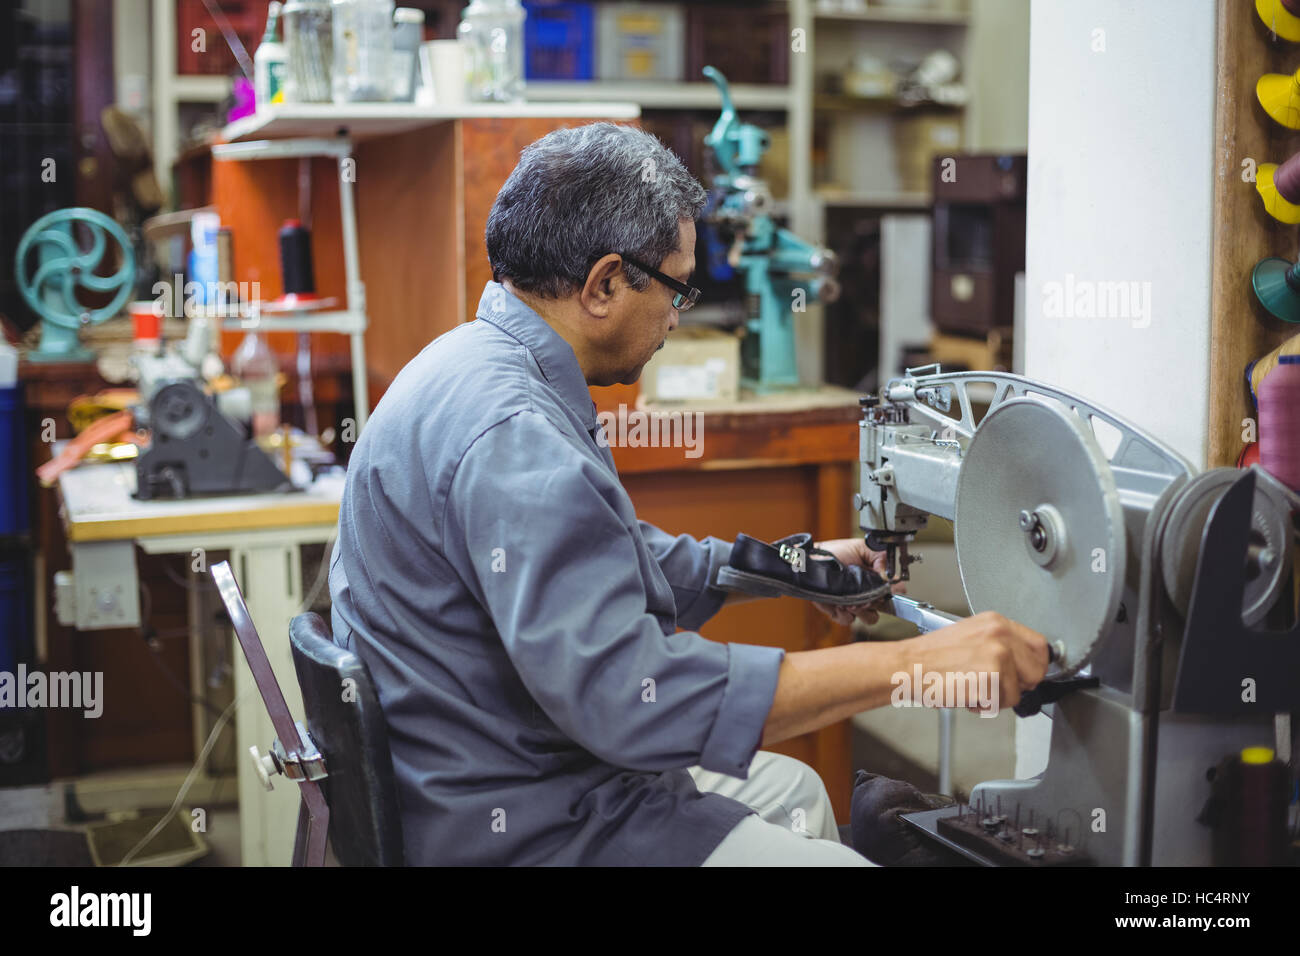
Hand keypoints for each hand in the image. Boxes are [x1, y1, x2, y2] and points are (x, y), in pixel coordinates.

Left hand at [810, 537, 905, 625]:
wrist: (812, 559)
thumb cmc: (835, 552)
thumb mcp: (862, 547)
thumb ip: (879, 558)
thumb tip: (889, 575)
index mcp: (876, 579)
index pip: (895, 592)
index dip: (893, 593)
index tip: (885, 591)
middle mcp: (868, 593)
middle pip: (884, 609)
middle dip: (875, 604)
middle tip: (864, 597)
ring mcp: (854, 604)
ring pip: (869, 618)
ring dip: (861, 611)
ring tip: (849, 602)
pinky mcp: (838, 611)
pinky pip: (848, 621)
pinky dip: (844, 615)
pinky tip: (837, 604)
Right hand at [893, 611, 1049, 713]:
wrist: (907, 666)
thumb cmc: (931, 656)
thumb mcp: (970, 635)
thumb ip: (999, 644)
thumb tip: (1023, 664)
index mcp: (996, 621)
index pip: (1039, 645)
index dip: (1034, 665)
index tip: (1026, 675)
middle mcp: (1000, 635)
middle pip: (1037, 670)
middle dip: (1020, 684)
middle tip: (997, 686)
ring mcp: (997, 656)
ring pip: (1019, 691)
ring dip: (998, 697)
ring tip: (974, 688)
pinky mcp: (991, 679)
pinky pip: (1002, 704)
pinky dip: (985, 706)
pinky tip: (967, 694)